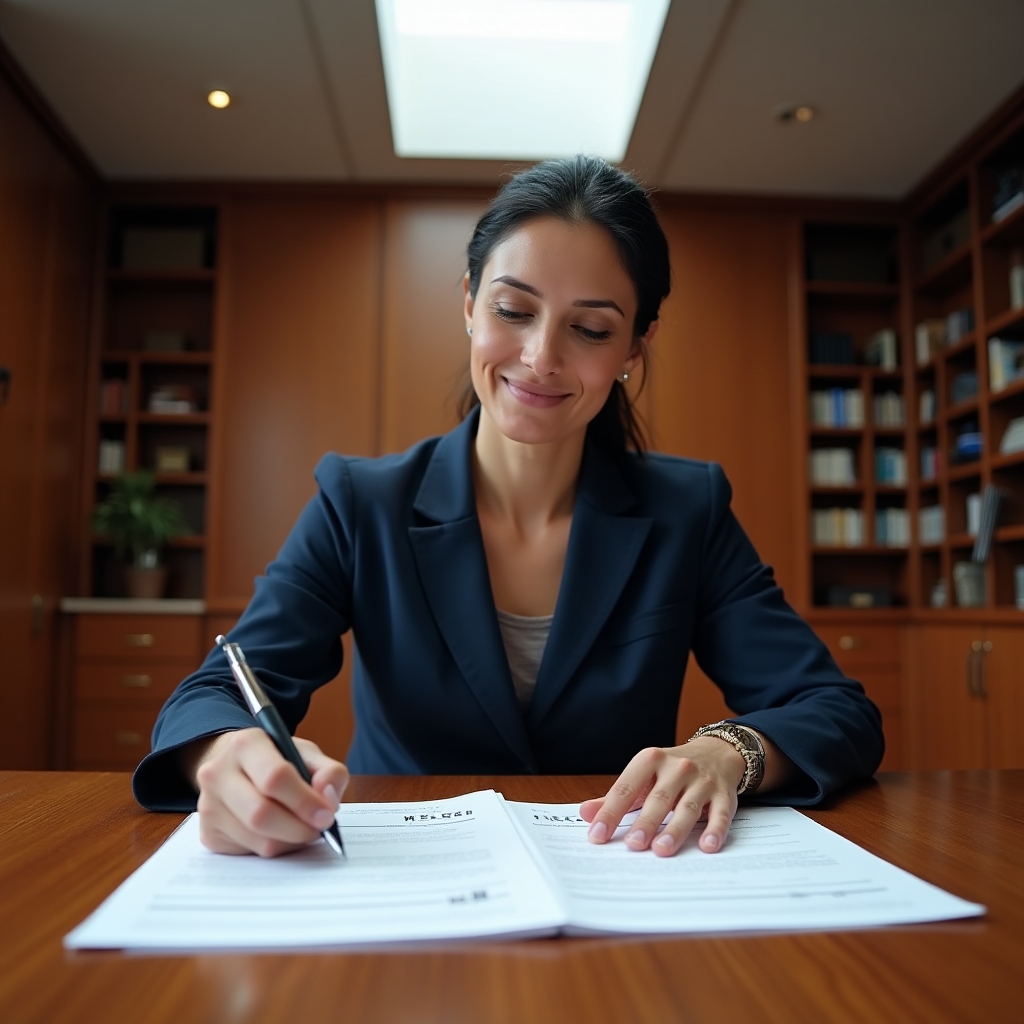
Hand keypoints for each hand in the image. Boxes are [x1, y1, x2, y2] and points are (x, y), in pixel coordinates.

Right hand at [186, 729, 349, 856]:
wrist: (236, 767)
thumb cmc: (277, 760)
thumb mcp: (307, 754)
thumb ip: (329, 772)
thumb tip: (327, 799)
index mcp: (246, 744)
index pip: (275, 777)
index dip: (305, 801)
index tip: (327, 815)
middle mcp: (218, 773)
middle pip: (261, 814)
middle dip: (299, 828)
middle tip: (320, 829)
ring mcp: (208, 806)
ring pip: (258, 841)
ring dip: (290, 842)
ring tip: (302, 828)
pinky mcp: (208, 834)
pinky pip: (249, 854)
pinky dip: (274, 849)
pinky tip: (280, 833)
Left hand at [579, 737, 746, 856]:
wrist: (716, 752)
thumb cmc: (672, 771)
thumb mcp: (643, 776)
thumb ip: (616, 797)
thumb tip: (585, 814)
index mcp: (650, 760)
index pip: (626, 788)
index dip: (610, 812)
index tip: (597, 835)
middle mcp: (677, 768)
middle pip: (659, 798)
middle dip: (645, 822)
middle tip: (632, 845)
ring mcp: (702, 781)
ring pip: (688, 807)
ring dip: (675, 829)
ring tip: (662, 849)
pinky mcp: (724, 795)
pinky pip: (721, 814)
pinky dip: (715, 830)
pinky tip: (707, 846)